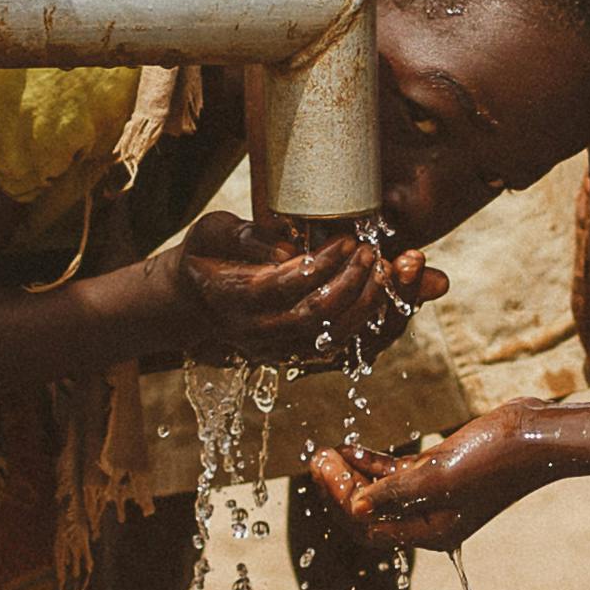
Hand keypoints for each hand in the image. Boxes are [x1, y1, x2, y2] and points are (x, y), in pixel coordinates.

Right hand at [163, 210, 438, 367]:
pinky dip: (375, 324)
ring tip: (392, 269)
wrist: (194, 302)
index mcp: (232, 298)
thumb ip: (247, 236)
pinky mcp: (298, 357)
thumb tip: (289, 247)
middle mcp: (257, 332)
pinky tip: (394, 295)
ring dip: (371, 305)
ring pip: (336, 339)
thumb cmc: (206, 255)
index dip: (321, 264)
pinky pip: (346, 349)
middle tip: (374, 252)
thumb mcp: (211, 232)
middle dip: (353, 284)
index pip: (284, 286)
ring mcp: (279, 350)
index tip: (346, 239)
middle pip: (316, 318)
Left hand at [303, 403, 566, 551]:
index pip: (370, 526)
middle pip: (372, 511)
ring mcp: (437, 493)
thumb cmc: (494, 458)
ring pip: (383, 490)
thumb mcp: (438, 476)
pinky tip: (352, 449)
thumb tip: (353, 507)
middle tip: (316, 460)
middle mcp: (432, 517)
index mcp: (431, 530)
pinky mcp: (444, 469)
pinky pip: (399, 473)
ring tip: (327, 453)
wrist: (537, 433)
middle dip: (340, 488)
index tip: (321, 470)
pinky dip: (374, 463)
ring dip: (353, 474)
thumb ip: (394, 492)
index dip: (340, 502)